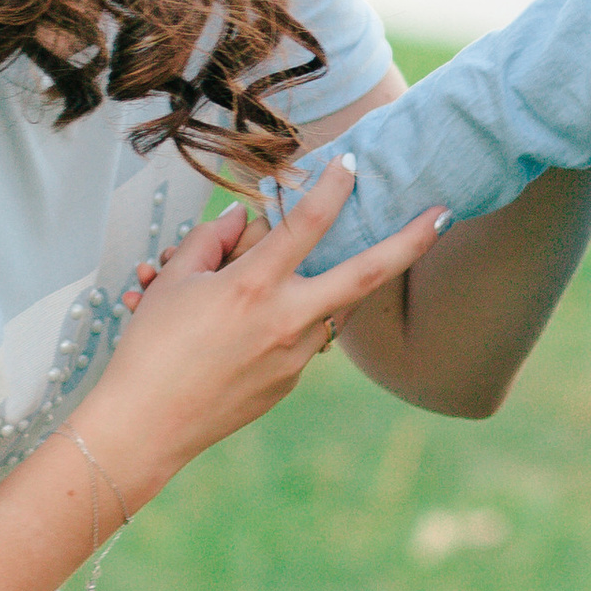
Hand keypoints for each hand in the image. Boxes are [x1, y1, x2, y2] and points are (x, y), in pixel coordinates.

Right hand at [86, 159, 443, 496]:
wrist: (145, 426)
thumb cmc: (151, 350)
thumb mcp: (174, 281)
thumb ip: (212, 241)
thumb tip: (242, 220)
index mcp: (254, 287)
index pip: (306, 223)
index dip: (332, 186)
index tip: (351, 164)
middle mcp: (286, 321)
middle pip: (365, 273)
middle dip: (410, 242)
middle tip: (444, 216)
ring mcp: (295, 357)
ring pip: (331, 306)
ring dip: (324, 283)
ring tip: (285, 276)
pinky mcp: (289, 382)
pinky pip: (302, 337)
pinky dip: (287, 318)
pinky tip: (242, 326)